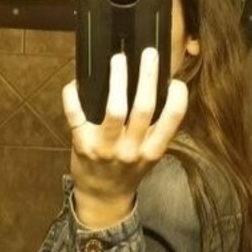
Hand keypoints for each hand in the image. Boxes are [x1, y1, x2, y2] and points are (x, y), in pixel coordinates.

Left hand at [62, 49, 187, 228]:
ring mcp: (105, 149)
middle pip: (143, 108)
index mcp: (152, 151)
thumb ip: (156, 129)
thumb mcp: (149, 155)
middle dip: (147, 77)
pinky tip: (76, 83)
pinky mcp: (82, 145)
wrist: (102, 196)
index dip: (177, 99)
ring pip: (114, 109)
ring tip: (118, 60)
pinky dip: (74, 96)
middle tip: (149, 54)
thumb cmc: (128, 170)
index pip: (172, 121)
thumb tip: (159, 87)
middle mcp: (131, 150)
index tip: (176, 81)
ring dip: (117, 80)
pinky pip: (76, 115)